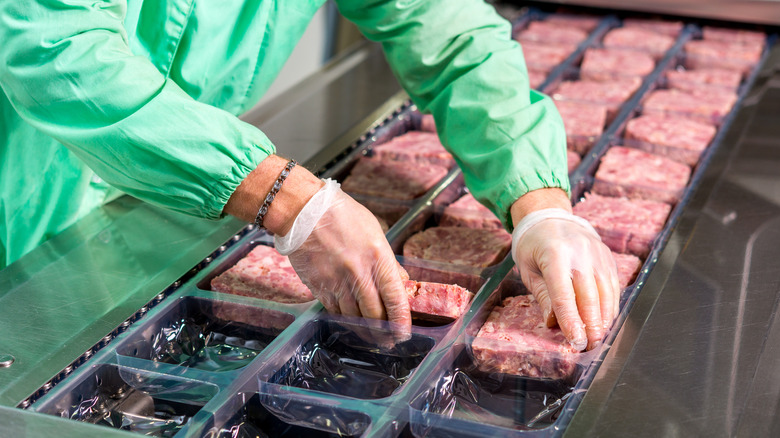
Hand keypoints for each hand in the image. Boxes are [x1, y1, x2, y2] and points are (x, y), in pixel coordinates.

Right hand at [281, 181, 411, 334]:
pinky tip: (348, 322)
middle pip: (374, 315)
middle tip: (387, 341)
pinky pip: (334, 312)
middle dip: (383, 333)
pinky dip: (343, 320)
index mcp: (378, 258)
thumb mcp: (374, 232)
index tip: (403, 334)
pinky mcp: (319, 287)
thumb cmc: (342, 216)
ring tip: (370, 337)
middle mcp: (358, 274)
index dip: (401, 322)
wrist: (304, 211)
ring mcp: (337, 282)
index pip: (395, 299)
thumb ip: (387, 260)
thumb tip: (399, 281)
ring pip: (353, 318)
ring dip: (363, 331)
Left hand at [510, 190, 618, 350]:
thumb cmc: (534, 245)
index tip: (576, 341)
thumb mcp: (528, 269)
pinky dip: (611, 306)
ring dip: (604, 319)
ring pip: (606, 292)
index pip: (564, 295)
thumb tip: (553, 322)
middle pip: (590, 296)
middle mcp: (580, 253)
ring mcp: (597, 254)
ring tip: (599, 338)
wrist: (550, 217)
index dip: (571, 321)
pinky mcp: (607, 257)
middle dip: (591, 325)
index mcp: (555, 255)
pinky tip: (607, 321)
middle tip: (590, 346)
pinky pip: (613, 285)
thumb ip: (542, 295)